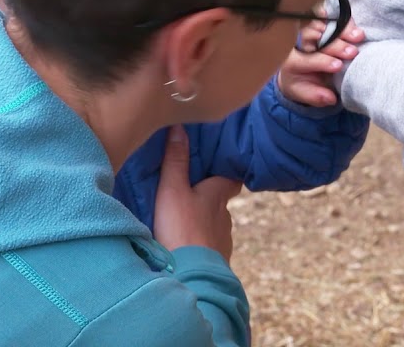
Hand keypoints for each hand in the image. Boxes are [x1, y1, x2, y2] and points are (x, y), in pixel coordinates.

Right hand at [153, 125, 243, 260]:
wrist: (191, 275)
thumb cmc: (182, 228)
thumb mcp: (173, 190)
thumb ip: (175, 161)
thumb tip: (179, 128)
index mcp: (218, 195)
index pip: (231, 178)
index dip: (227, 171)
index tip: (221, 166)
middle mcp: (226, 215)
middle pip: (221, 202)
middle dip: (209, 198)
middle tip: (192, 195)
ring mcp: (224, 239)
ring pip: (215, 225)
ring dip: (203, 222)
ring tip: (184, 222)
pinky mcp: (217, 260)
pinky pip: (209, 246)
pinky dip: (200, 243)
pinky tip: (186, 246)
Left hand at [277, 19, 363, 105]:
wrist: (294, 68)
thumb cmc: (301, 82)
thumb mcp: (303, 92)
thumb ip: (316, 96)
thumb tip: (331, 98)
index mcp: (293, 61)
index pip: (308, 59)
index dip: (323, 61)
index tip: (338, 66)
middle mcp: (299, 42)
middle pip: (317, 39)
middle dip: (336, 45)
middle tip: (353, 52)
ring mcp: (310, 30)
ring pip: (325, 25)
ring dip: (343, 30)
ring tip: (358, 36)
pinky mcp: (319, 24)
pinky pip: (330, 17)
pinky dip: (342, 20)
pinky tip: (353, 24)